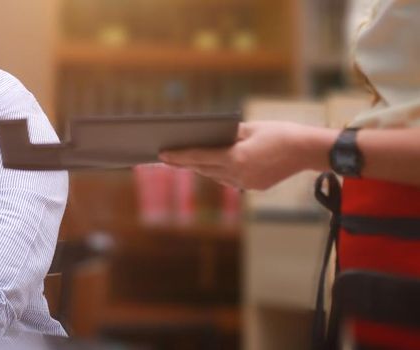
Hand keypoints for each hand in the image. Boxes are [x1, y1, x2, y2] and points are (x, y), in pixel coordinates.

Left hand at [160, 121, 336, 189]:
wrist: (309, 150)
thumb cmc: (281, 133)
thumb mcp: (251, 128)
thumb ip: (229, 134)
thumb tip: (211, 137)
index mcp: (236, 158)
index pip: (199, 157)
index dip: (178, 156)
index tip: (161, 154)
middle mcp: (239, 174)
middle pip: (204, 168)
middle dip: (184, 163)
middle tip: (166, 157)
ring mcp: (247, 183)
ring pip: (216, 176)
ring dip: (201, 168)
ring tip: (184, 161)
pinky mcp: (255, 187)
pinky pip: (230, 180)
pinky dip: (219, 172)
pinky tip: (211, 166)